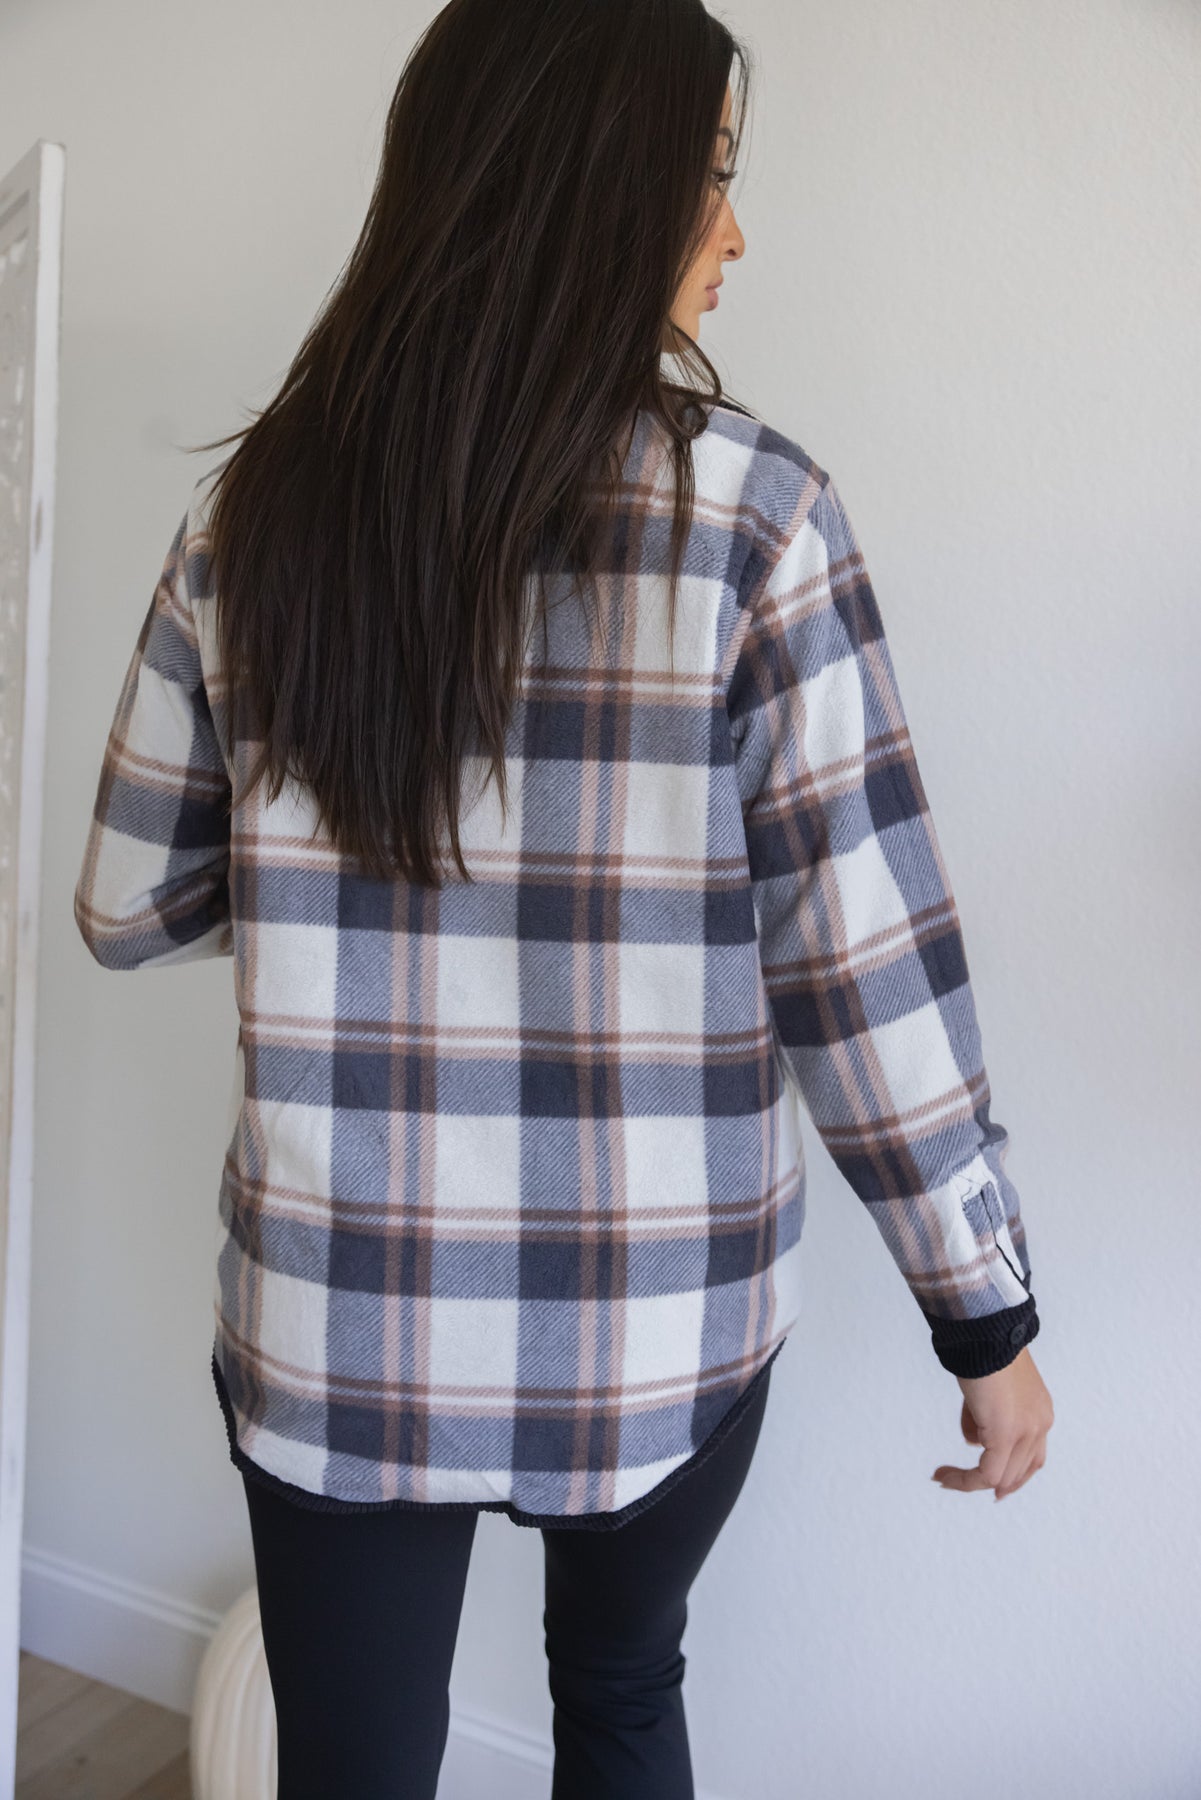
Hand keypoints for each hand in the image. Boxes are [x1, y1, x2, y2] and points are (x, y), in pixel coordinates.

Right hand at [931, 1347, 1053, 1500]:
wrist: (985, 1333)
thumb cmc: (984, 1349)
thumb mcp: (991, 1389)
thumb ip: (987, 1416)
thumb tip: (975, 1441)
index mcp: (1040, 1412)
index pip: (1033, 1457)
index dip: (1014, 1476)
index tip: (994, 1487)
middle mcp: (1040, 1425)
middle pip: (1018, 1471)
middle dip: (991, 1482)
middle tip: (958, 1481)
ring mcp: (1026, 1432)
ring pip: (1001, 1477)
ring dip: (970, 1481)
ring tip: (944, 1476)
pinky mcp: (1005, 1436)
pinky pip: (986, 1473)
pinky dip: (964, 1480)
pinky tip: (945, 1475)